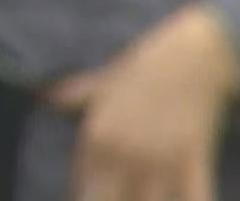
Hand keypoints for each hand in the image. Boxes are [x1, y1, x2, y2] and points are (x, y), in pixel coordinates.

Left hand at [44, 4, 239, 200]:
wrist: (195, 52)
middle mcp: (121, 154)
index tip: (96, 198)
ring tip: (144, 199)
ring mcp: (158, 161)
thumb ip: (74, 97)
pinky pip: (193, 199)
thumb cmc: (147, 65)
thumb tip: (44, 98)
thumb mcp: (105, 81)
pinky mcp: (193, 162)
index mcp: (97, 137)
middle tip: (121, 197)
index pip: (82, 194)